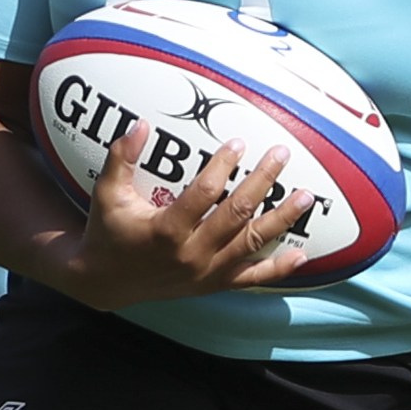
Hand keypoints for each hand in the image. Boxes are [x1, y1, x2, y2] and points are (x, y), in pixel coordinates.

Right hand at [55, 123, 317, 308]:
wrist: (104, 282)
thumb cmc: (108, 231)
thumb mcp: (107, 194)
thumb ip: (120, 159)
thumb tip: (139, 124)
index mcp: (166, 231)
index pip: (203, 194)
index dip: (223, 167)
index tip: (239, 143)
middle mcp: (191, 254)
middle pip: (236, 215)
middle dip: (262, 183)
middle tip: (281, 155)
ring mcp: (205, 273)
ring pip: (251, 244)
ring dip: (281, 220)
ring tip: (306, 197)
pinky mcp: (212, 285)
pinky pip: (250, 279)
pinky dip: (277, 269)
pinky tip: (301, 256)